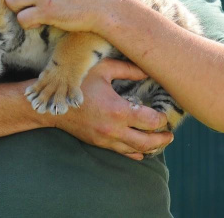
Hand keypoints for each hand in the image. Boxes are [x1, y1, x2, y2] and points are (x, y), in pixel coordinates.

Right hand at [44, 58, 173, 160]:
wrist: (53, 105)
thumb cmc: (78, 83)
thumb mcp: (103, 69)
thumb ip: (127, 69)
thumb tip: (147, 71)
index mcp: (118, 110)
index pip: (150, 121)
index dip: (162, 119)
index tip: (165, 114)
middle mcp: (114, 128)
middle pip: (147, 141)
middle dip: (162, 138)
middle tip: (170, 134)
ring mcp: (106, 139)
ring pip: (136, 150)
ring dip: (151, 147)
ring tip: (160, 142)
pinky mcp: (99, 143)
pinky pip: (122, 153)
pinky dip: (135, 153)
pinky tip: (142, 152)